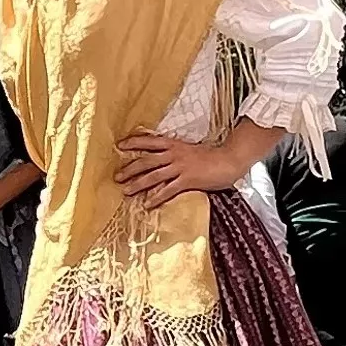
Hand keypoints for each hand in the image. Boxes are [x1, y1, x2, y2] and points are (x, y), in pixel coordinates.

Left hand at [115, 129, 236, 208]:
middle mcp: (174, 154)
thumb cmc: (210, 156)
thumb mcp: (189, 149)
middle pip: (146, 160)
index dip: (133, 142)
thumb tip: (162, 157)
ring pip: (153, 175)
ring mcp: (180, 167)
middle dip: (130, 168)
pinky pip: (168, 190)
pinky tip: (147, 204)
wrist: (228, 159)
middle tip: (116, 176)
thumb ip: (175, 152)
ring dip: (138, 183)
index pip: (149, 141)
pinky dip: (156, 197)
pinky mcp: (187, 180)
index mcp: (174, 144)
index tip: (120, 145)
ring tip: (125, 190)